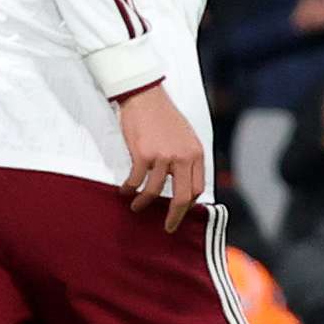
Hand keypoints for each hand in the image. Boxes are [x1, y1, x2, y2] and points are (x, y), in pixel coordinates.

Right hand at [116, 87, 205, 231]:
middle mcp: (183, 156)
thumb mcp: (185, 136)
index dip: (189, 204)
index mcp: (195, 153)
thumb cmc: (163, 116)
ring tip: (136, 207)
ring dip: (144, 202)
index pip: (198, 188)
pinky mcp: (143, 154)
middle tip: (167, 227)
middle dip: (174, 216)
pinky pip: (136, 180)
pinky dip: (130, 189)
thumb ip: (186, 158)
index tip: (180, 212)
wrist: (145, 96)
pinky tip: (125, 192)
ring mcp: (163, 156)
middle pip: (182, 197)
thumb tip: (181, 182)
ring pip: (155, 191)